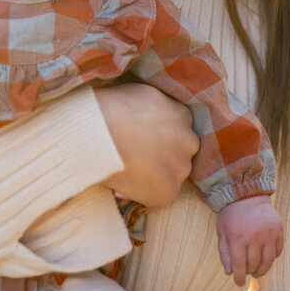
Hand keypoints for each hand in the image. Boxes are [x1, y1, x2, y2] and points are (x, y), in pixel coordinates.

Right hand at [94, 82, 198, 207]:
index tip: (142, 139)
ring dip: (153, 177)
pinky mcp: (168, 192)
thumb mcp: (140, 93)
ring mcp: (180, 168)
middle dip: (162, 156)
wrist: (100, 132)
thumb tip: (145, 113)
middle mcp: (189, 141)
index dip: (159, 136)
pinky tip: (123, 185)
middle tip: (135, 156)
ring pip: (170, 176)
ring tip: (126, 171)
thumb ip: (154, 105)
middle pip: (179, 152)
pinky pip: (156, 198)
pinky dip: (141, 195)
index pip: (178, 129)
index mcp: (182, 114)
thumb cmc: (111, 107)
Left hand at [216, 194, 284, 285]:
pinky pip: (278, 251)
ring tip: (256, 272)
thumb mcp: (222, 231)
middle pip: (254, 264)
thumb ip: (224, 252)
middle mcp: (254, 236)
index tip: (238, 283)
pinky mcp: (278, 230)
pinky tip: (265, 257)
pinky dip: (272, 257)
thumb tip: (229, 272)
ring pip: (268, 261)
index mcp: (237, 237)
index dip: (239, 277)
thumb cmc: (231, 214)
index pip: (239, 264)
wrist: (247, 194)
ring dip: (262, 270)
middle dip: (249, 272)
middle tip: (247, 273)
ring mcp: (268, 233)